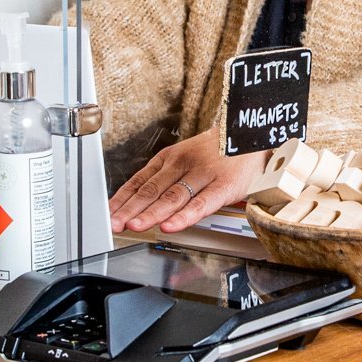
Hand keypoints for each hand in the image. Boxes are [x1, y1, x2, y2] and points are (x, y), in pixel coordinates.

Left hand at [109, 128, 268, 233]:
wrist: (253, 136)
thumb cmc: (219, 151)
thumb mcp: (187, 156)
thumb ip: (166, 178)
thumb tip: (140, 203)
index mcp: (171, 157)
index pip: (140, 181)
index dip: (122, 199)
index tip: (107, 214)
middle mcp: (183, 164)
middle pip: (152, 190)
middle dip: (130, 209)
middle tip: (114, 224)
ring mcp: (203, 174)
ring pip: (172, 197)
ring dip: (151, 213)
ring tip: (134, 226)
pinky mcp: (223, 186)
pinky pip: (201, 203)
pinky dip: (184, 216)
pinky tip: (170, 225)